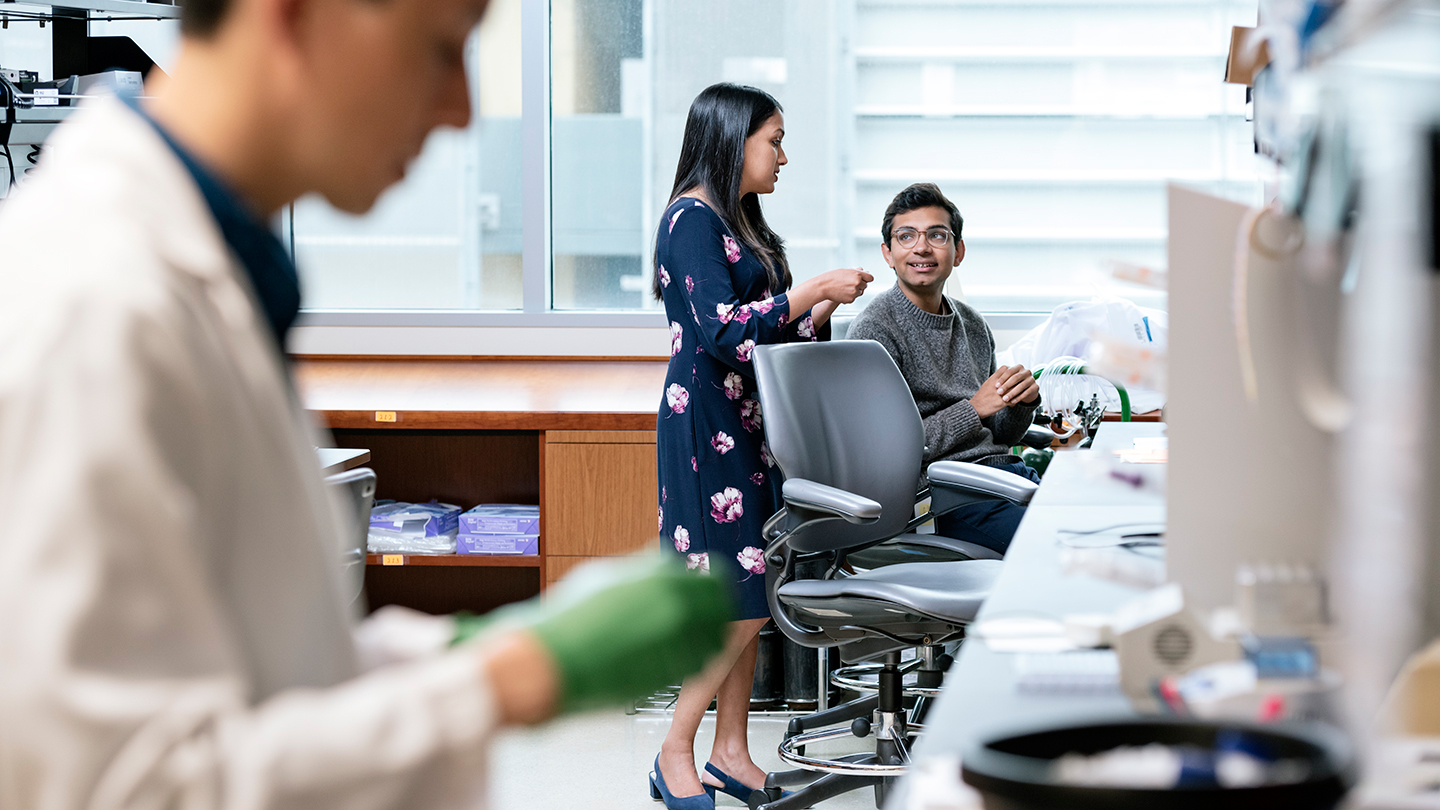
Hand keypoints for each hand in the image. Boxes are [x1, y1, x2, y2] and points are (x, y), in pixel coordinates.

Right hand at [455, 554, 731, 714]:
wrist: (547, 661)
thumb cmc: (568, 620)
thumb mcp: (604, 577)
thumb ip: (640, 570)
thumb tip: (658, 563)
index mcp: (660, 572)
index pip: (712, 576)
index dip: (712, 586)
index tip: (708, 593)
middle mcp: (675, 602)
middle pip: (721, 605)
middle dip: (717, 610)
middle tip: (710, 616)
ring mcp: (675, 639)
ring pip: (715, 638)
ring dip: (707, 637)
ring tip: (691, 640)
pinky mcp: (669, 672)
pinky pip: (697, 665)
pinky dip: (692, 661)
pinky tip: (674, 659)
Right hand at [817, 268, 872, 303]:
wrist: (823, 287)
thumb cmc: (832, 277)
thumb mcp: (845, 271)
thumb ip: (856, 272)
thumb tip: (865, 272)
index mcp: (857, 275)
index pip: (870, 278)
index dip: (866, 278)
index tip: (863, 279)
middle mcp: (858, 283)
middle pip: (865, 286)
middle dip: (859, 285)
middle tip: (849, 283)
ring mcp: (855, 292)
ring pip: (860, 292)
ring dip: (855, 291)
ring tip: (844, 288)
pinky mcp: (851, 299)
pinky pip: (854, 298)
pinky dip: (849, 296)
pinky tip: (842, 292)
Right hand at [970, 365, 1038, 417]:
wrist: (976, 407)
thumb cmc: (981, 396)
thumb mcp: (987, 383)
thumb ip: (996, 378)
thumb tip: (1004, 375)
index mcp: (993, 378)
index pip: (1006, 369)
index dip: (1011, 371)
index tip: (1013, 375)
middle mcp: (997, 384)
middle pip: (1013, 379)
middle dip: (1017, 381)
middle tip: (1020, 384)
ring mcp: (1000, 393)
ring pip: (1015, 389)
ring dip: (1017, 392)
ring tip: (1017, 394)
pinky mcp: (1002, 402)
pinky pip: (1013, 400)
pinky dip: (1014, 401)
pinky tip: (1012, 403)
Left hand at [997, 365, 1040, 406]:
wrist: (1025, 391)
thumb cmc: (1012, 385)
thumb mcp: (1007, 380)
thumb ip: (1002, 379)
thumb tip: (992, 382)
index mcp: (1018, 367)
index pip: (1009, 371)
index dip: (1002, 378)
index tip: (995, 386)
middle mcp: (1026, 371)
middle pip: (1015, 378)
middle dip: (1006, 386)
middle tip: (999, 392)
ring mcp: (1031, 379)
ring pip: (1021, 386)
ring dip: (1012, 393)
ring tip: (1005, 399)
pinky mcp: (1035, 387)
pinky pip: (1027, 392)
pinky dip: (1019, 397)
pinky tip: (1012, 401)